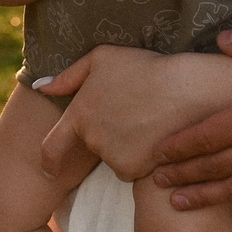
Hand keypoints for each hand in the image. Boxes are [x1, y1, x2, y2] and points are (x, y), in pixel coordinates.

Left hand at [34, 45, 231, 181]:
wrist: (189, 90)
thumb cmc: (147, 67)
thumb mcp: (103, 58)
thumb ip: (68, 75)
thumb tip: (42, 88)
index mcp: (79, 114)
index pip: (51, 148)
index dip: (49, 160)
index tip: (49, 169)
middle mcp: (92, 140)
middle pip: (94, 149)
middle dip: (107, 137)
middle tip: (132, 116)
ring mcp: (114, 158)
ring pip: (116, 162)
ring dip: (128, 149)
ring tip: (150, 123)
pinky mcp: (137, 172)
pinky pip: (136, 172)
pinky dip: (145, 161)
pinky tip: (159, 138)